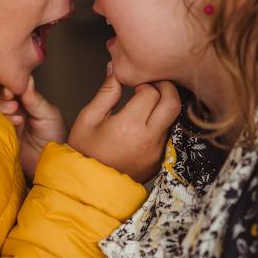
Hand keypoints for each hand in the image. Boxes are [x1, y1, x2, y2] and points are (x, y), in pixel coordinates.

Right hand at [0, 75, 66, 181]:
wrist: (53, 162)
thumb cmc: (56, 137)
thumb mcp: (49, 114)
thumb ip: (35, 99)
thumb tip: (27, 79)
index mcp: (25, 100)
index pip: (10, 87)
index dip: (7, 86)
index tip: (10, 91)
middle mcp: (12, 109)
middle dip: (1, 99)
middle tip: (14, 106)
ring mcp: (5, 122)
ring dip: (0, 110)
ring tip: (18, 119)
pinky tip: (13, 126)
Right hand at [68, 63, 179, 182]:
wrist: (88, 188)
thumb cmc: (84, 153)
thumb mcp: (88, 118)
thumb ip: (106, 92)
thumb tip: (115, 69)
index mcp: (129, 126)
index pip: (151, 93)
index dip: (144, 84)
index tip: (135, 86)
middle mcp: (148, 140)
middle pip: (173, 103)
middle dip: (166, 88)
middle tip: (153, 85)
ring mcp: (157, 152)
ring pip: (173, 120)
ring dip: (164, 107)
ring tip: (148, 104)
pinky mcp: (159, 162)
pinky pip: (168, 136)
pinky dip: (161, 124)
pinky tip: (147, 123)